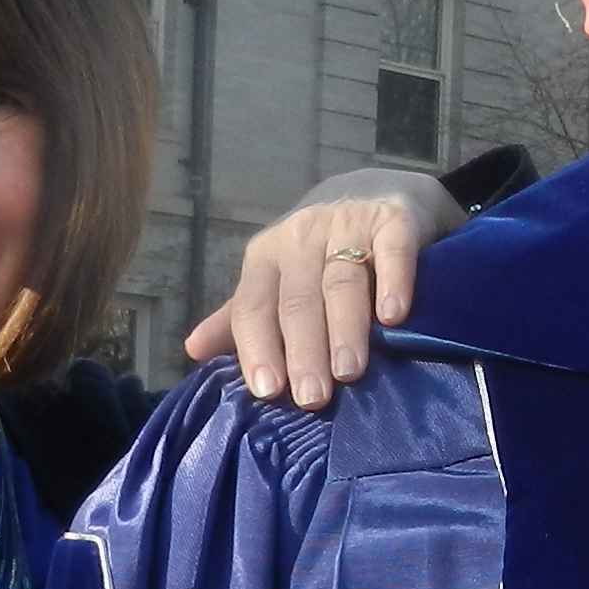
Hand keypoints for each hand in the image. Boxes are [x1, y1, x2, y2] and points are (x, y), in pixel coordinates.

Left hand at [186, 169, 465, 409]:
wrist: (377, 190)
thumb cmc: (320, 250)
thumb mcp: (277, 278)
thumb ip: (243, 317)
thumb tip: (194, 350)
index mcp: (266, 257)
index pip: (254, 306)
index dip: (258, 347)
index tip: (267, 391)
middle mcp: (302, 238)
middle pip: (298, 299)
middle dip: (303, 350)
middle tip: (312, 398)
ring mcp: (348, 225)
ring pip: (342, 280)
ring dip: (345, 328)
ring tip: (349, 372)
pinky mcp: (394, 218)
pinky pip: (393, 249)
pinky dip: (393, 281)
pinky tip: (394, 316)